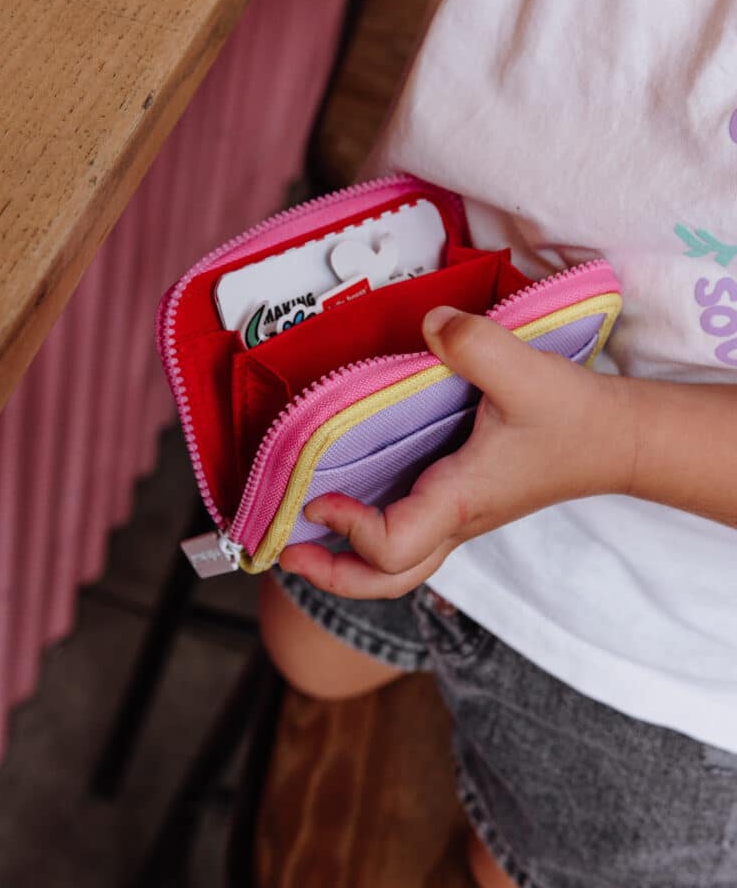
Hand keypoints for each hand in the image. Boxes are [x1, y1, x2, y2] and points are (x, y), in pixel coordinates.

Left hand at [279, 306, 634, 597]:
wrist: (616, 439)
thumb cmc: (573, 416)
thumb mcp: (524, 371)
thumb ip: (474, 345)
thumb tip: (429, 324)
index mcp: (460, 499)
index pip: (391, 546)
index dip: (349, 529)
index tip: (322, 494)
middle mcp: (454, 518)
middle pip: (386, 579)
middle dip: (332, 574)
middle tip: (287, 549)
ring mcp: (459, 514)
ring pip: (397, 564)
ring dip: (348, 558)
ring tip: (307, 530)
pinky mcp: (464, 499)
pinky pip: (410, 533)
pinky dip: (372, 532)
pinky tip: (353, 496)